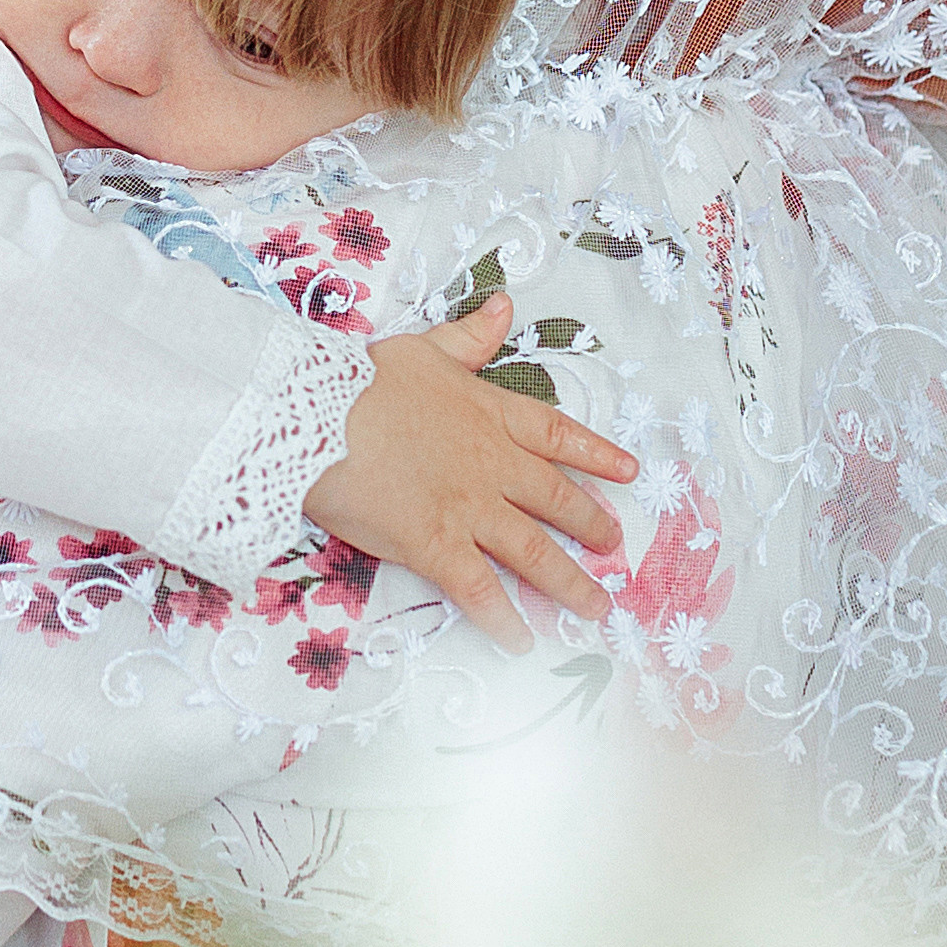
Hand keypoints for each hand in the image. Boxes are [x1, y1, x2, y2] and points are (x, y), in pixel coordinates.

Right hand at [303, 291, 637, 653]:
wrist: (318, 418)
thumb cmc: (362, 381)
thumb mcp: (424, 349)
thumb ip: (469, 337)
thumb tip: (505, 305)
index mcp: (491, 415)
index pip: (557, 436)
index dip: (596, 455)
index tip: (628, 472)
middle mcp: (492, 465)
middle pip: (556, 500)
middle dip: (591, 525)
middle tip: (615, 549)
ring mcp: (470, 509)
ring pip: (534, 552)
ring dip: (568, 583)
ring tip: (595, 609)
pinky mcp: (437, 546)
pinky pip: (479, 590)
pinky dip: (503, 618)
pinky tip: (522, 641)